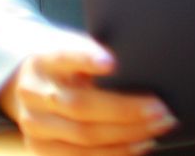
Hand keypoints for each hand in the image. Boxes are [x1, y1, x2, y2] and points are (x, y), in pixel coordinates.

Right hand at [0, 42, 173, 154]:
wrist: (35, 87)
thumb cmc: (71, 64)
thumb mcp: (79, 49)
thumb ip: (101, 54)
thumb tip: (144, 62)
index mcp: (43, 61)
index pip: (64, 57)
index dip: (87, 59)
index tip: (112, 63)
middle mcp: (32, 95)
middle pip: (81, 106)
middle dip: (126, 110)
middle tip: (161, 109)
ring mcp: (33, 127)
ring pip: (83, 137)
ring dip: (127, 135)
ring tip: (158, 127)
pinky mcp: (39, 151)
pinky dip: (114, 153)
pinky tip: (139, 144)